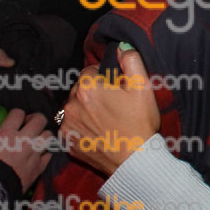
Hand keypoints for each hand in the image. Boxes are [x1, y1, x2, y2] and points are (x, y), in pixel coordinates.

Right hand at [0, 109, 53, 192]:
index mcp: (6, 133)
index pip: (18, 113)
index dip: (16, 114)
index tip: (14, 119)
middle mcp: (24, 140)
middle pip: (40, 120)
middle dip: (36, 120)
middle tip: (29, 125)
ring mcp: (34, 153)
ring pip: (48, 136)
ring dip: (43, 136)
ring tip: (36, 140)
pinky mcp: (39, 167)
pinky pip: (48, 155)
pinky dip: (44, 154)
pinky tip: (38, 156)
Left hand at [60, 45, 160, 175]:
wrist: (134, 161)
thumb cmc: (140, 122)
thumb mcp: (143, 87)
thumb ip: (131, 61)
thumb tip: (121, 48)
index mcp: (87, 86)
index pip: (91, 71)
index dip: (106, 78)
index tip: (118, 90)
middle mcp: (70, 103)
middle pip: (80, 89)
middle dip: (94, 93)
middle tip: (114, 106)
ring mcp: (66, 124)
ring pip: (75, 107)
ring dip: (86, 109)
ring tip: (107, 121)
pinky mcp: (67, 141)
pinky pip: (72, 126)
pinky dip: (82, 127)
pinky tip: (98, 133)